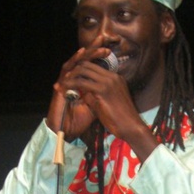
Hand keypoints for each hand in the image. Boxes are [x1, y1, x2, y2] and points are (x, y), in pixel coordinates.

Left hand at [47, 38, 157, 161]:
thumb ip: (96, 96)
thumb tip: (83, 93)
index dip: (81, 70)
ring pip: (83, 70)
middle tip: (64, 79)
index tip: (71, 78)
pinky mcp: (102, 90)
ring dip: (71, 76)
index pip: (95, 67)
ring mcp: (108, 81)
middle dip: (74, 70)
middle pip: (88, 64)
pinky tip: (64, 89)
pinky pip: (82, 82)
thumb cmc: (122, 120)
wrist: (132, 128)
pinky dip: (71, 84)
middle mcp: (112, 77)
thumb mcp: (108, 104)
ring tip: (62, 84)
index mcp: (115, 78)